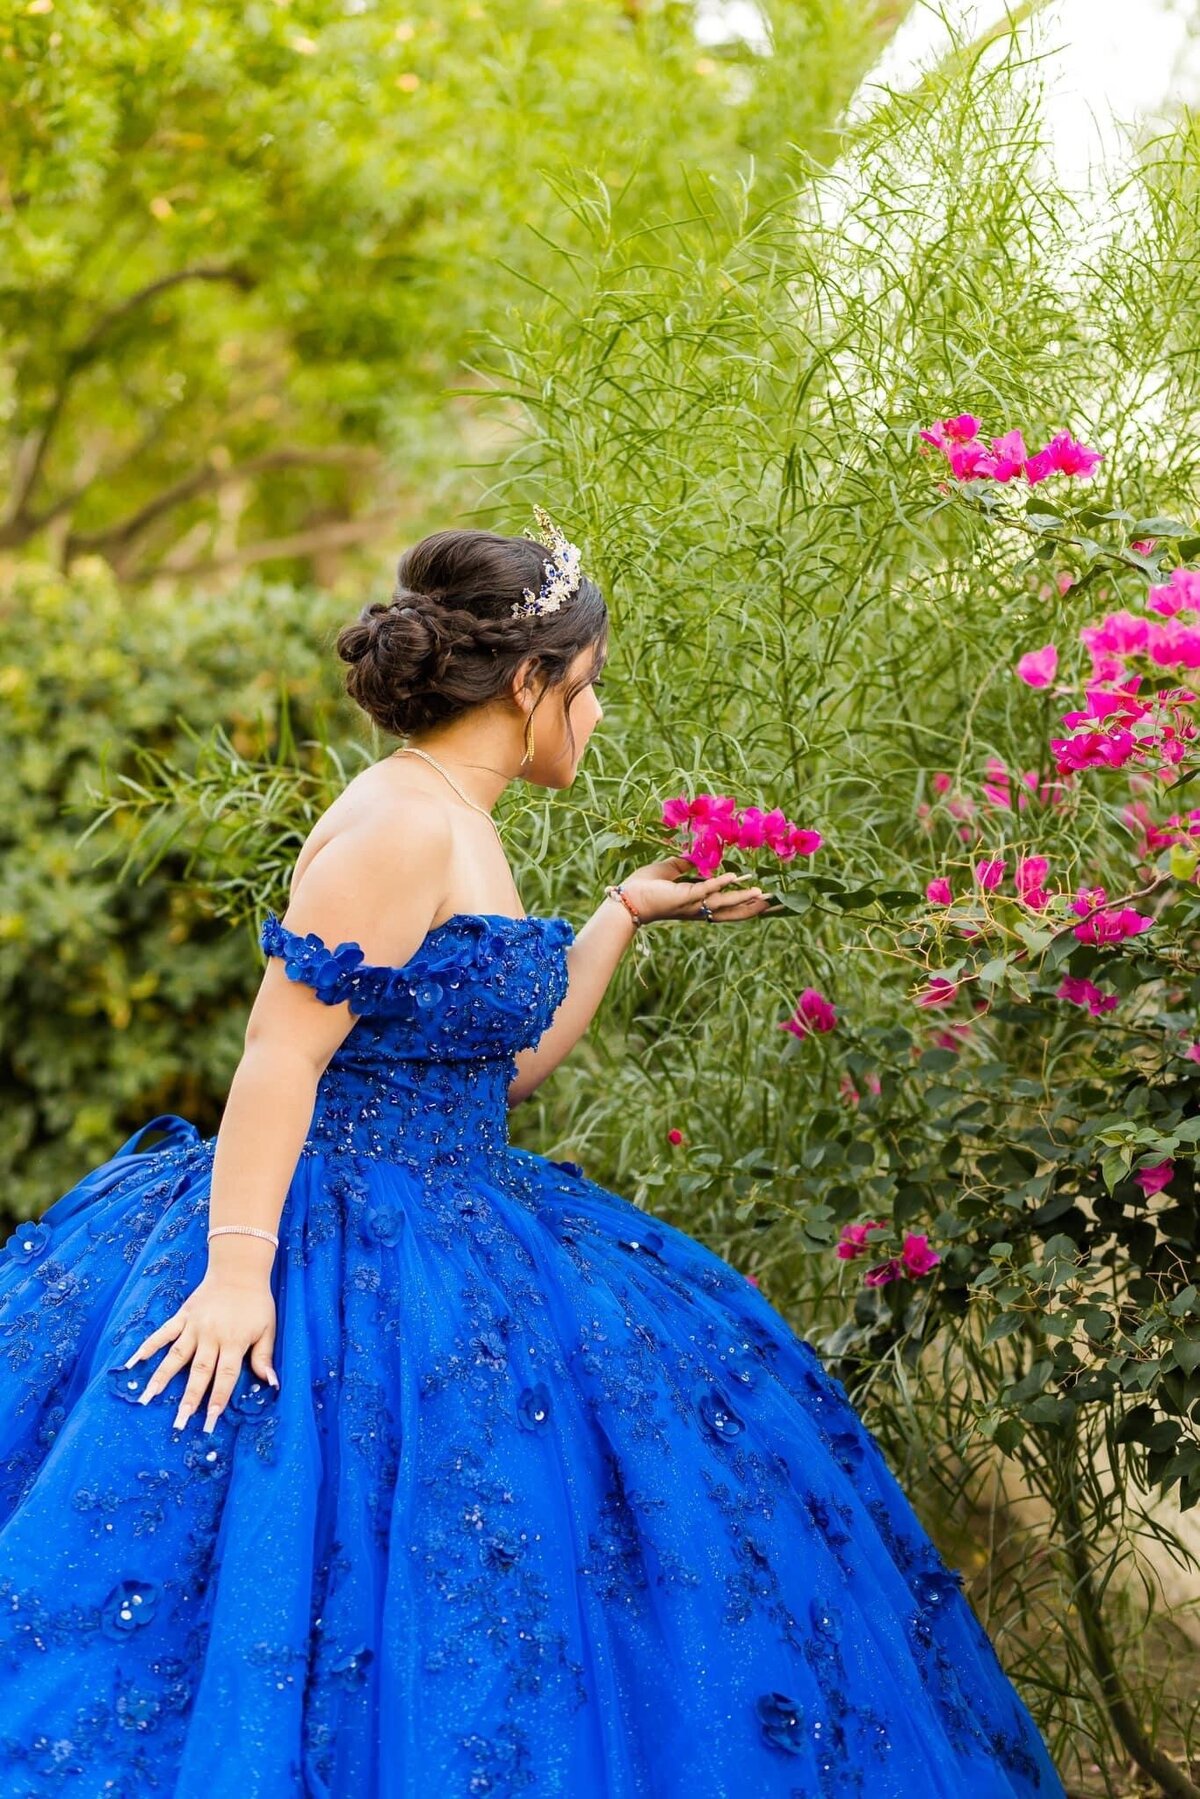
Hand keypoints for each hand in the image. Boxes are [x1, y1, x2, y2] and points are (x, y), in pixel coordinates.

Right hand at [125, 1273, 278, 1434]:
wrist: (239, 1269)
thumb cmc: (256, 1302)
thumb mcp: (267, 1328)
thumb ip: (264, 1356)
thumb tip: (272, 1383)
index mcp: (234, 1341)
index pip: (225, 1375)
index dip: (218, 1398)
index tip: (208, 1420)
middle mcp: (211, 1336)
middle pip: (199, 1371)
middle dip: (189, 1398)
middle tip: (178, 1422)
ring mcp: (194, 1326)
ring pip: (176, 1356)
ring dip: (162, 1378)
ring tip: (147, 1397)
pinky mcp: (182, 1316)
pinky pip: (163, 1333)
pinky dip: (148, 1346)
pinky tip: (133, 1361)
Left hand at [618, 855, 778, 925]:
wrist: (625, 899)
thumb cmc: (643, 888)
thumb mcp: (668, 871)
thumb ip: (683, 865)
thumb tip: (696, 856)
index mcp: (695, 903)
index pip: (724, 905)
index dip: (743, 903)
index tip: (762, 899)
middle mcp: (697, 908)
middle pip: (730, 912)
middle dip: (752, 908)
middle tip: (774, 903)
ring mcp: (691, 904)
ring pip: (723, 904)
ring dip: (743, 899)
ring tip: (763, 894)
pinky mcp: (683, 897)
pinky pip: (705, 890)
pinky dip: (720, 884)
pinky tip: (735, 877)